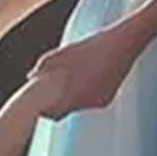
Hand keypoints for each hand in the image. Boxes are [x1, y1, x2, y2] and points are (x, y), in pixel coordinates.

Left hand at [26, 25, 141, 118]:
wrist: (125, 43)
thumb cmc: (95, 45)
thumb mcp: (66, 52)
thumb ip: (47, 64)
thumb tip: (31, 76)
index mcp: (77, 91)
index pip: (54, 112)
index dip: (44, 110)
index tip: (38, 105)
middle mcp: (89, 101)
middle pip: (64, 111)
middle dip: (54, 105)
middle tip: (46, 96)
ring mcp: (99, 101)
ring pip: (76, 106)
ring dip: (68, 99)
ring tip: (66, 82)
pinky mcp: (106, 100)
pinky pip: (88, 102)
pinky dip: (81, 95)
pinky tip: (83, 81)